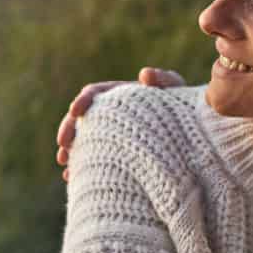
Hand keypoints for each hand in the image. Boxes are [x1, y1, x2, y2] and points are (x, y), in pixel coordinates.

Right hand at [54, 67, 185, 180]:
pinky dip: (81, 167)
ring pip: (83, 140)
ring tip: (65, 164)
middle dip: (68, 130)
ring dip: (71, 150)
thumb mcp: (176, 89)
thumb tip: (144, 74)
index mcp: (118, 95)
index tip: (75, 111)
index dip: (81, 101)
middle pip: (81, 119)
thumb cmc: (182, 104)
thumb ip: (163, 79)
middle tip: (62, 145)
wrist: (189, 130)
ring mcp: (109, 134)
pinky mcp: (113, 152)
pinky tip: (73, 178)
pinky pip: (92, 159)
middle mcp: (109, 114)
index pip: (93, 94)